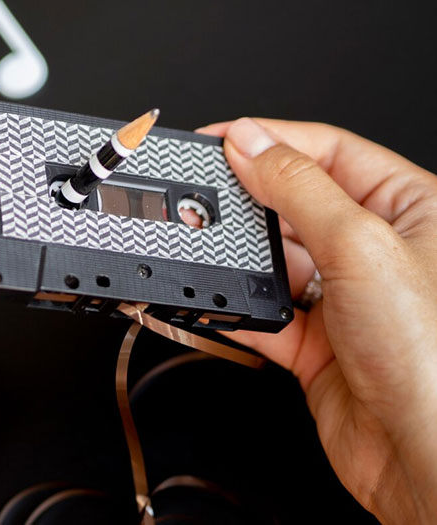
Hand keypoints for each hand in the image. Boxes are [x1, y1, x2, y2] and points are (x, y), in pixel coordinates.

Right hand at [196, 118, 436, 522]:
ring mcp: (344, 299)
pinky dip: (234, 308)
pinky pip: (264, 313)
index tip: (221, 140)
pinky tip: (215, 301)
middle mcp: (376, 251)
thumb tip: (250, 144)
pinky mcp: (315, 343)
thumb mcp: (361, 246)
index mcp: (409, 208)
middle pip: (295, 204)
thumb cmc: (431, 357)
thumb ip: (297, 189)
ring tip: (206, 251)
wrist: (426, 462)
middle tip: (204, 196)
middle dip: (249, 201)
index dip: (271, 139)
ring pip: (275, 261)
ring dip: (238, 260)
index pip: (330, 152)